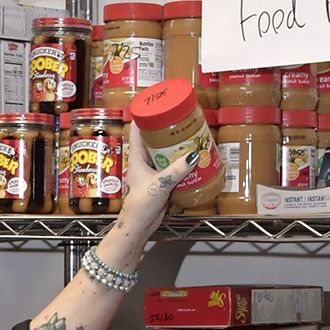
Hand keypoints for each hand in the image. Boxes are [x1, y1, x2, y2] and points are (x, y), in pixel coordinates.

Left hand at [119, 121, 203, 240]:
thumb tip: (193, 157)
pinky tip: (192, 157)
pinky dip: (180, 161)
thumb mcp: (160, 185)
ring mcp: (152, 171)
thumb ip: (176, 171)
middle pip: (154, 138)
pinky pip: (171, 166)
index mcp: (136, 157)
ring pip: (164, 152)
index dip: (145, 114)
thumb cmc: (140, 205)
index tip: (157, 103)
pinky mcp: (161, 181)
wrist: (139, 226)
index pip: (137, 128)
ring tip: (190, 135)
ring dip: (175, 145)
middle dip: (166, 128)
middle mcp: (143, 161)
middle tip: (181, 118)